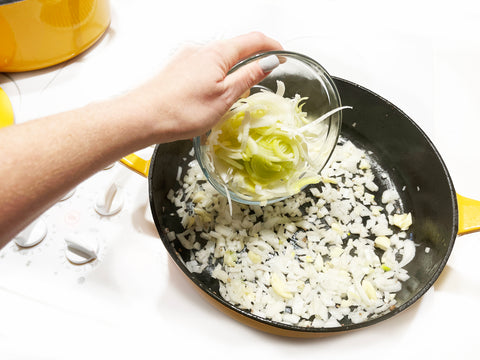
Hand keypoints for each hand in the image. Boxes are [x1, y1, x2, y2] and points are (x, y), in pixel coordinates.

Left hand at [128, 32, 282, 142]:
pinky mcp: (177, 69)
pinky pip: (204, 66)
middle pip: (235, 47)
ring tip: (239, 89)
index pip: (253, 40)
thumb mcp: (225, 97)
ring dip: (234, 68)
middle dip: (253, 57)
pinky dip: (217, 74)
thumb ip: (248, 76)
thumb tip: (268, 62)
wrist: (142, 118)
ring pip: (218, 58)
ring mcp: (186, 58)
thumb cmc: (182, 111)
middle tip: (265, 73)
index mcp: (217, 53)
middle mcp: (201, 50)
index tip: (282, 55)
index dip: (271, 46)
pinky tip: (213, 93)